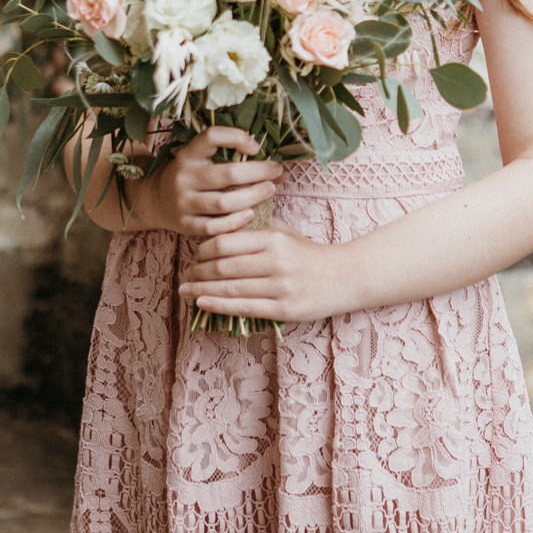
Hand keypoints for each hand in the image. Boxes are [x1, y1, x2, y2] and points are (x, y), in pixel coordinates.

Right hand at [152, 126, 283, 237]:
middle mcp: (183, 177)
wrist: (155, 200)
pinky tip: (251, 214)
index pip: (211, 137)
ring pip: (223, 202)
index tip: (256, 147)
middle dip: (258, 172)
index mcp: (188, 154)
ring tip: (270, 190)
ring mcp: (183, 202)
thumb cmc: (191, 176)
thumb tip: (279, 169)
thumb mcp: (200, 159)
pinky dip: (235, 221)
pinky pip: (214, 227)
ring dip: (252, 197)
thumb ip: (231, 157)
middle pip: (227, 174)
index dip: (237, 138)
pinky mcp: (185, 225)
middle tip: (276, 171)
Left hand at [179, 223, 348, 324]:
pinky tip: (201, 303)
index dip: (204, 249)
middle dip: (198, 271)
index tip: (195, 253)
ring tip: (186, 289)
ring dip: (202, 290)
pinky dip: (218, 305)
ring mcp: (279, 288)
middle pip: (223, 267)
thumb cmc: (312, 254)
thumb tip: (226, 223)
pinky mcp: (283, 309)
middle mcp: (274, 262)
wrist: (346, 277)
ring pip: (230, 289)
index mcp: (273, 240)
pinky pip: (244, 308)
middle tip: (186, 273)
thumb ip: (259, 228)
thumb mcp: (287, 233)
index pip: (226, 243)